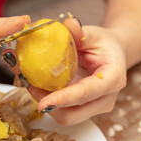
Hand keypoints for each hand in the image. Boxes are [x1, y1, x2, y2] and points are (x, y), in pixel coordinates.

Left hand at [2, 17, 126, 125]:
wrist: (112, 55)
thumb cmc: (104, 44)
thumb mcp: (94, 34)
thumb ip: (81, 32)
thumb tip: (68, 24)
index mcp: (113, 79)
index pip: (87, 93)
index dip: (64, 99)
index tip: (43, 102)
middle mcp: (105, 99)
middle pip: (73, 114)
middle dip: (47, 103)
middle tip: (27, 83)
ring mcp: (94, 107)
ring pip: (64, 116)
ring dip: (44, 102)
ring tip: (28, 82)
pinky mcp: (82, 109)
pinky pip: (61, 111)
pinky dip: (46, 100)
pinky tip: (35, 85)